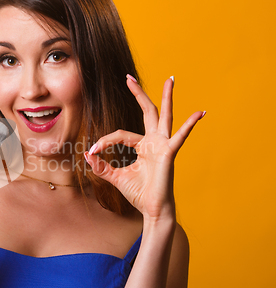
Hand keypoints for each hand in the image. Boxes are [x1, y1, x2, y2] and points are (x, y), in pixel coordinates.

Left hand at [84, 75, 203, 219]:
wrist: (151, 210)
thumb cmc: (138, 193)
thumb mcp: (115, 177)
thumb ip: (102, 166)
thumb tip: (86, 154)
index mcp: (142, 146)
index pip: (120, 133)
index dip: (105, 140)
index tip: (93, 150)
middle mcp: (154, 141)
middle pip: (147, 111)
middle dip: (138, 94)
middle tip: (128, 77)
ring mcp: (163, 145)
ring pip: (164, 116)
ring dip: (167, 97)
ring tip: (170, 79)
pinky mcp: (169, 153)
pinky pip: (180, 137)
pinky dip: (190, 125)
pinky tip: (200, 113)